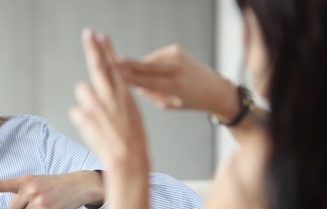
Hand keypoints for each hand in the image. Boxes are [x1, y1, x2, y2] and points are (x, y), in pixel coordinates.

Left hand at [0, 171, 103, 208]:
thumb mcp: (37, 183)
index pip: (1, 184)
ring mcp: (39, 201)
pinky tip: (47, 207)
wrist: (78, 185)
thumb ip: (22, 194)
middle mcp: (30, 189)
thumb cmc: (55, 186)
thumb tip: (12, 207)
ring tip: (41, 205)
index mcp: (25, 180)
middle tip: (34, 204)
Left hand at [69, 29, 148, 208]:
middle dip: (93, 48)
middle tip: (88, 33)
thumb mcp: (130, 116)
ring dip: (85, 100)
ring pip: (82, 89)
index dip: (107, 50)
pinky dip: (82, 119)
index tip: (101, 36)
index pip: (114, 66)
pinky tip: (93, 129)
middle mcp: (112, 95)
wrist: (128, 160)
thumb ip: (115, 101)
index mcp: (124, 95)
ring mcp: (98, 104)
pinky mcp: (86, 115)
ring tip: (96, 117)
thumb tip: (102, 94)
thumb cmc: (132, 141)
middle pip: (99, 66)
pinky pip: (77, 111)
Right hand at [118, 44, 239, 120]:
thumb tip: (132, 84)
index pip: (148, 81)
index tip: (117, 76)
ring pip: (148, 60)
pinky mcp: (176, 49)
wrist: (214, 88)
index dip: (131, 78)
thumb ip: (150, 95)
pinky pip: (155, 56)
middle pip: (146, 66)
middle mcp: (178, 69)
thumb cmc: (190, 101)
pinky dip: (148, 62)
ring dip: (137, 65)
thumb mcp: (169, 105)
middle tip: (112, 62)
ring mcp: (178, 56)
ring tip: (124, 69)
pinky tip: (146, 69)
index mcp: (177, 87)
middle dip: (128, 64)